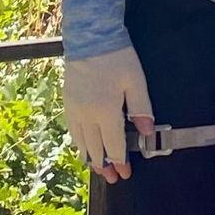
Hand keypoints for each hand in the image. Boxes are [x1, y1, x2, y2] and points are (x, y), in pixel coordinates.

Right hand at [63, 45, 154, 182]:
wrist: (90, 37)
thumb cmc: (117, 57)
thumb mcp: (136, 81)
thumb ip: (142, 109)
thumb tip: (147, 133)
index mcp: (106, 111)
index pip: (114, 145)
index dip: (120, 162)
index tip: (125, 174)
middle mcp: (87, 115)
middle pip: (95, 148)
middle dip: (105, 165)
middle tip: (112, 177)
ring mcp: (74, 109)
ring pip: (80, 142)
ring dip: (90, 157)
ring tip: (98, 167)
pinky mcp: (68, 101)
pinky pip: (72, 130)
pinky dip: (79, 142)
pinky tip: (84, 146)